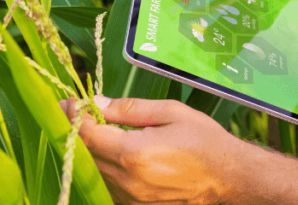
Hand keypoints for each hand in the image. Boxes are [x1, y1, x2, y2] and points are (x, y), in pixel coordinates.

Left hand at [58, 95, 246, 204]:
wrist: (229, 177)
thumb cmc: (205, 140)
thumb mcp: (171, 112)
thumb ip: (130, 108)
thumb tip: (96, 102)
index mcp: (135, 153)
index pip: (87, 135)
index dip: (73, 116)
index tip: (67, 102)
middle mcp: (127, 181)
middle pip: (85, 155)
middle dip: (80, 132)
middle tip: (81, 113)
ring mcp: (130, 199)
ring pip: (94, 172)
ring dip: (94, 151)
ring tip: (108, 133)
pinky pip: (109, 186)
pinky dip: (108, 169)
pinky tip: (122, 155)